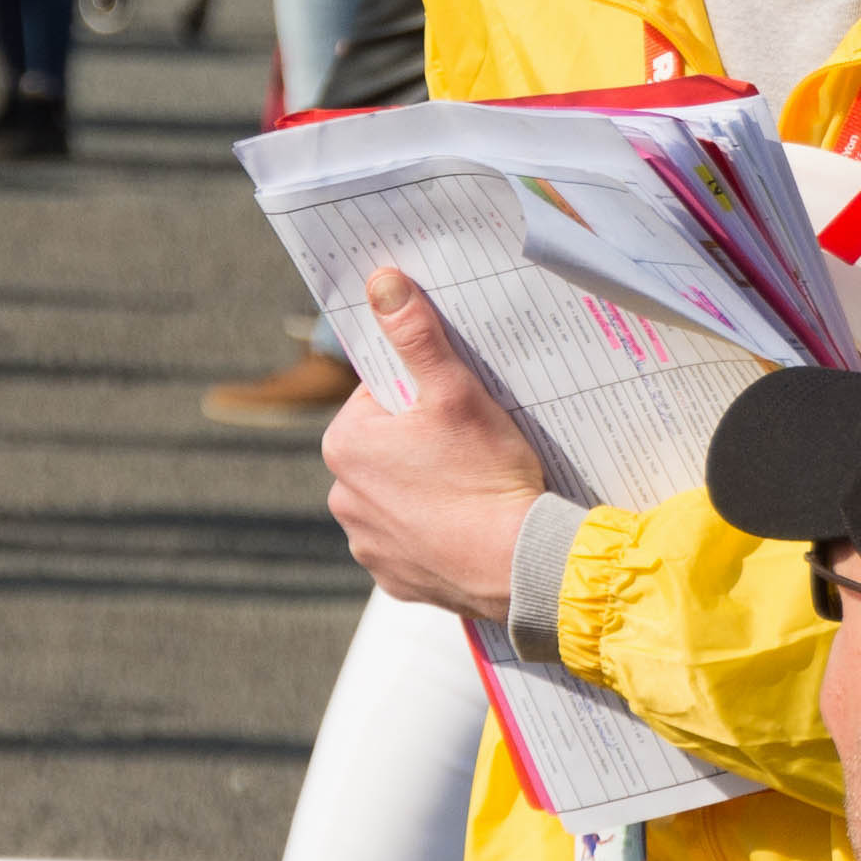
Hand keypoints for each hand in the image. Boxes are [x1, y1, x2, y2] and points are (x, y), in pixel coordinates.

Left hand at [320, 270, 548, 621]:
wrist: (518, 565)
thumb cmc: (486, 474)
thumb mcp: (455, 391)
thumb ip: (416, 335)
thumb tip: (382, 282)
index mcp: (345, 444)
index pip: (380, 395)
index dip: (423, 392)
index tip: (457, 403)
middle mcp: (342, 497)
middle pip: (387, 446)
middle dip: (422, 440)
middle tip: (472, 443)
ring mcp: (366, 543)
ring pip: (398, 494)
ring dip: (425, 487)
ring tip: (473, 486)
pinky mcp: (394, 577)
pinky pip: (412, 541)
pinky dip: (434, 532)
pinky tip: (467, 524)